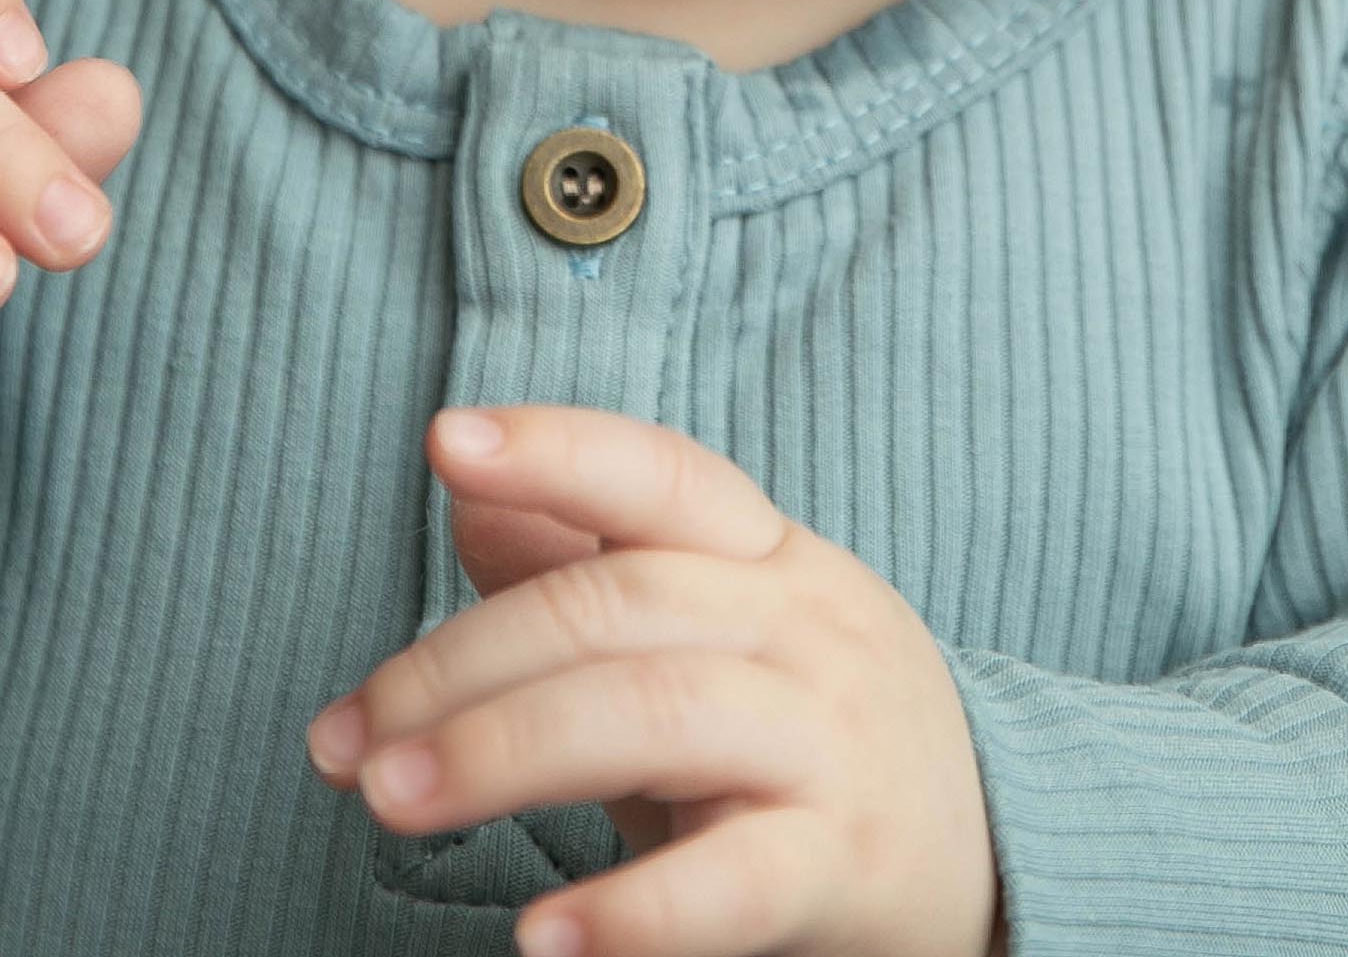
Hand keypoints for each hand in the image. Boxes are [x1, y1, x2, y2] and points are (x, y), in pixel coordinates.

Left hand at [307, 406, 999, 956]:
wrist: (1004, 863)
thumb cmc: (810, 743)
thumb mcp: (713, 637)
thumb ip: (591, 565)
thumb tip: (471, 482)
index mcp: (771, 560)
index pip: (664, 474)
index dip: (558, 446)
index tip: (446, 440)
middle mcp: (807, 630)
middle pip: (617, 603)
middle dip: (459, 664)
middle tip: (343, 741)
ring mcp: (832, 744)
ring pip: (656, 712)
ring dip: (504, 751)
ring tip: (391, 802)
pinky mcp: (848, 867)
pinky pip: (735, 880)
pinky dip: (631, 911)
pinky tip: (542, 935)